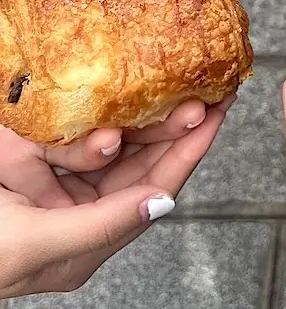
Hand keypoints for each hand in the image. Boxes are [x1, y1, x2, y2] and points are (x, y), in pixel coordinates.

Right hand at [0, 95, 234, 298]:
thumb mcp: (33, 245)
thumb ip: (99, 226)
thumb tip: (161, 205)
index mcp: (89, 236)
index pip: (157, 185)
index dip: (191, 148)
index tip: (218, 111)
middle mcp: (79, 207)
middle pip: (140, 158)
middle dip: (172, 122)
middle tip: (204, 85)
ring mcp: (54, 180)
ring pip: (110, 140)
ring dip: (138, 113)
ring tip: (172, 82)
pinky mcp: (27, 159)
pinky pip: (69, 132)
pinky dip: (92, 112)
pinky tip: (116, 93)